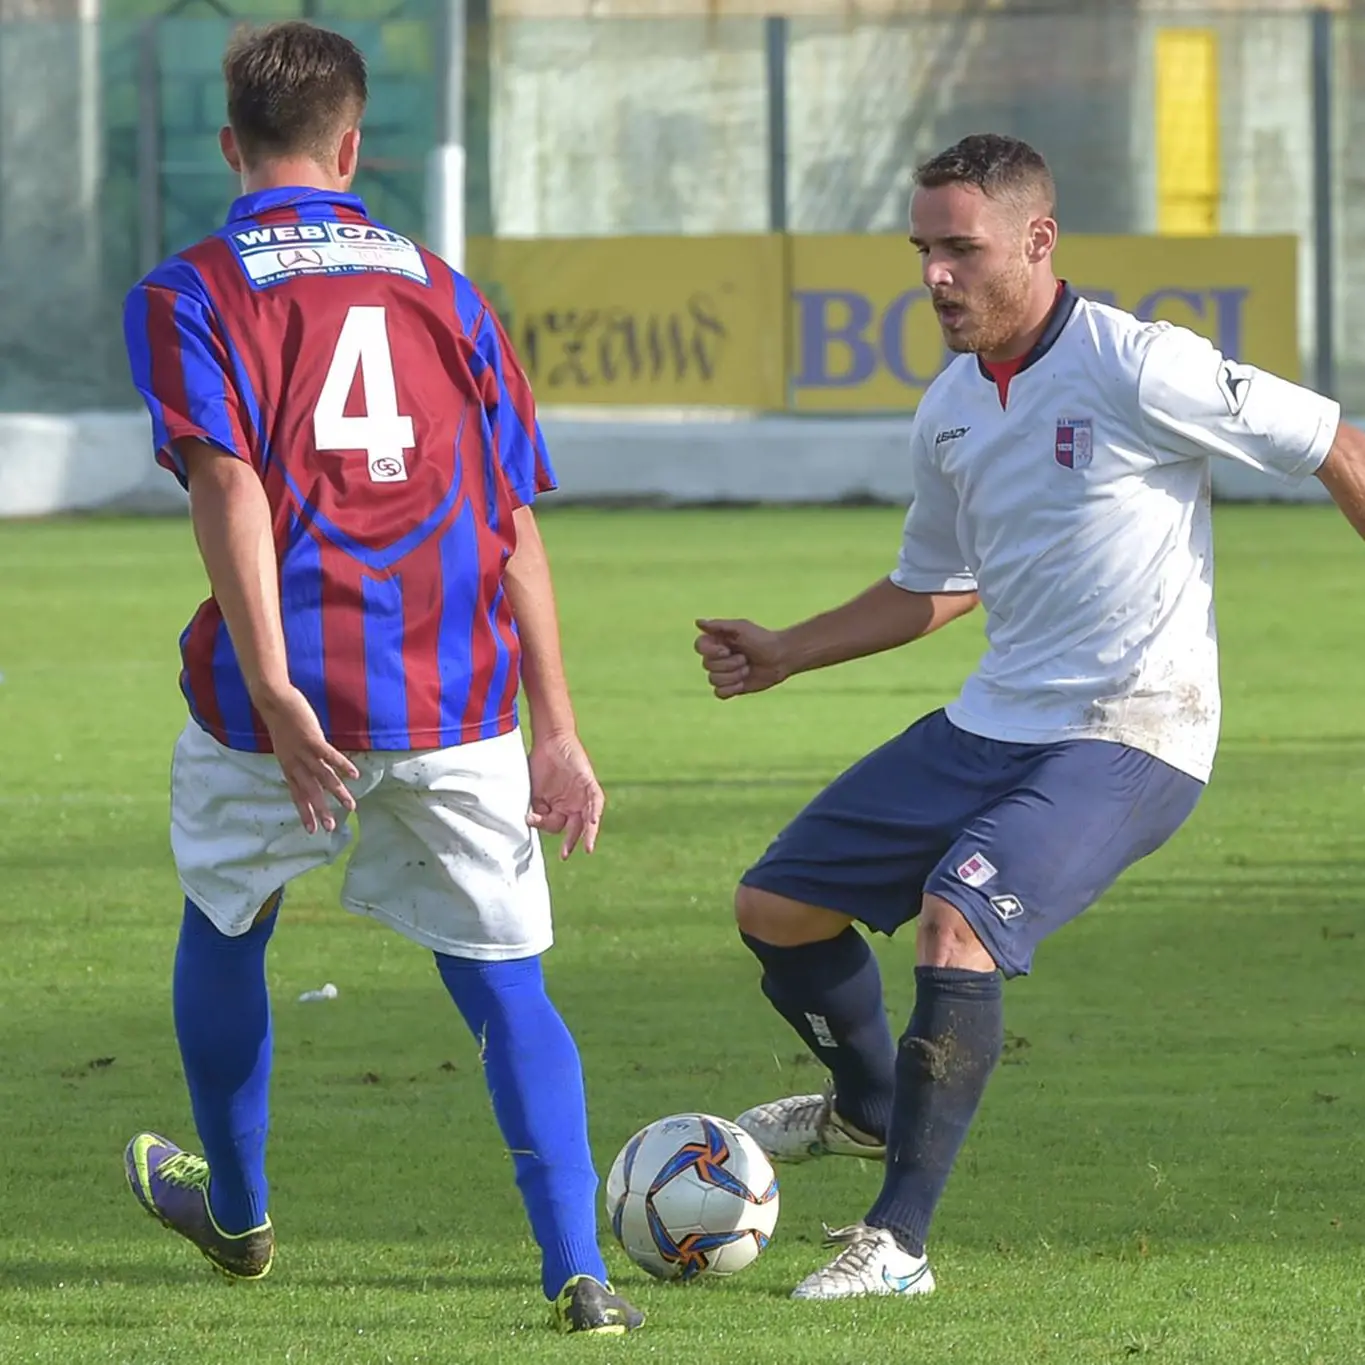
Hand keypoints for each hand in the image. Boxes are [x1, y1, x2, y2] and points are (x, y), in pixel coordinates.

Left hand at [255, 685, 359, 833]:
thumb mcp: (286, 746)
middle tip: (331, 827)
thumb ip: (298, 759)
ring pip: (323, 777)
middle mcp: (295, 764)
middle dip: (321, 810)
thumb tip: (311, 768)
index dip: (305, 812)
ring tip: (351, 805)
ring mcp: (304, 752)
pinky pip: (330, 756)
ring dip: (337, 792)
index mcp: (288, 766)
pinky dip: (343, 766)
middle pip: (310, 792)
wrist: (274, 701)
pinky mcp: (313, 739)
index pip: (297, 795)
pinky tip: (354, 775)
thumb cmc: (282, 722)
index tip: (312, 830)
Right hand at [527, 731, 604, 858]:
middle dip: (570, 842)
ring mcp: (582, 796)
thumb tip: (527, 822)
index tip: (530, 817)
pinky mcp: (589, 784)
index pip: (554, 825)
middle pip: (574, 828)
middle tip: (565, 855)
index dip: (542, 824)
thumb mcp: (533, 791)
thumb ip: (535, 808)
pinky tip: (592, 822)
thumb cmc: (539, 764)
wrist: (549, 741)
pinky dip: (594, 812)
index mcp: (559, 808)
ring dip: (588, 834)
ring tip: (587, 848)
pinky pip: (595, 801)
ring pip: (589, 819)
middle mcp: (572, 805)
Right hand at [694, 618, 788, 698]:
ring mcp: (723, 673)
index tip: (727, 650)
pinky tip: (743, 683)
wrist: (781, 658)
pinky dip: (731, 689)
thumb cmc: (762, 639)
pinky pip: (719, 693)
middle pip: (707, 665)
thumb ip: (719, 625)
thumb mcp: (741, 628)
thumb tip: (697, 622)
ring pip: (713, 680)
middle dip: (729, 664)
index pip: (699, 647)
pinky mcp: (731, 688)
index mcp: (716, 641)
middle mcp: (717, 657)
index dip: (711, 652)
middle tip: (745, 658)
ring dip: (734, 675)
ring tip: (747, 668)